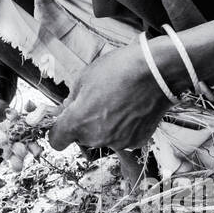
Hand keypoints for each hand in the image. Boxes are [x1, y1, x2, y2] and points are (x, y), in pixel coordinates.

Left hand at [49, 44, 175, 179]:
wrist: (157, 72)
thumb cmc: (119, 70)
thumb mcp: (84, 77)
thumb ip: (71, 99)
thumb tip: (67, 109)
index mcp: (78, 122)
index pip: (56, 141)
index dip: (59, 131)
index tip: (64, 121)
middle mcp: (96, 138)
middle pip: (81, 137)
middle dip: (84, 123)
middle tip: (97, 102)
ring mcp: (118, 142)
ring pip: (102, 137)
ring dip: (105, 125)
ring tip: (117, 102)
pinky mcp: (136, 142)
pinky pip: (122, 137)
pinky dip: (123, 128)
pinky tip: (131, 109)